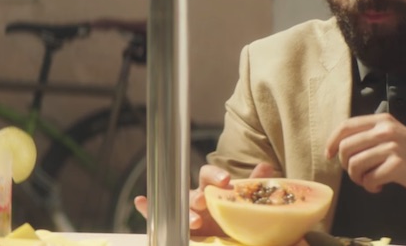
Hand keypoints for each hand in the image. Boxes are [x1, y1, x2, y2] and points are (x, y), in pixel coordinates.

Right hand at [133, 162, 275, 235]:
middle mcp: (196, 198)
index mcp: (212, 189)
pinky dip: (147, 209)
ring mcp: (185, 213)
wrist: (229, 238)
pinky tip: (140, 201)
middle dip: (198, 198)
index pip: (209, 175)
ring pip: (178, 208)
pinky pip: (157, 216)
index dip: (216, 175)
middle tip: (205, 202)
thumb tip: (266, 167)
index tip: (226, 181)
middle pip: (193, 193)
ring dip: (184, 213)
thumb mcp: (245, 203)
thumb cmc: (234, 218)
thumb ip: (253, 185)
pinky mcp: (176, 227)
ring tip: (195, 222)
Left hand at [326, 113, 405, 200]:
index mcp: (382, 120)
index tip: (328, 155)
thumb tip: (339, 147)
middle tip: (357, 174)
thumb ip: (371, 136)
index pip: (346, 126)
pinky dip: (370, 187)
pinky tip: (379, 187)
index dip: (332, 141)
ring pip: (355, 164)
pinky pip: (370, 179)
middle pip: (346, 147)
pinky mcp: (399, 166)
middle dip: (346, 165)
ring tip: (368, 181)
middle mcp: (387, 130)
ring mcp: (394, 147)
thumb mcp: (394, 136)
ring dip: (357, 178)